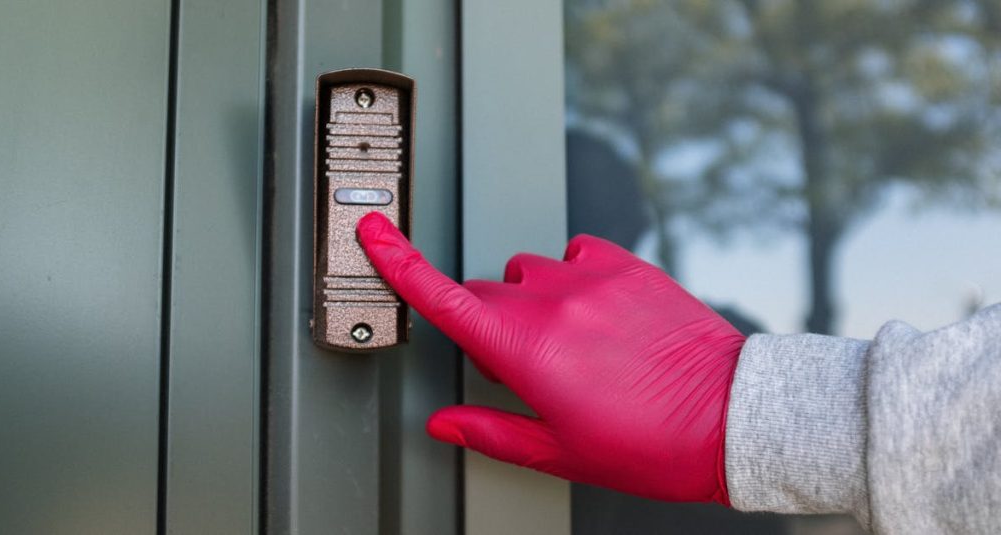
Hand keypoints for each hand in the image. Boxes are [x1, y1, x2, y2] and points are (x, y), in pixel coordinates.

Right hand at [356, 212, 744, 504]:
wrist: (731, 417)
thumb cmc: (651, 444)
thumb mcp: (559, 453)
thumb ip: (490, 432)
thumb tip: (444, 423)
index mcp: (527, 350)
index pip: (444, 298)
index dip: (398, 261)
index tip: (373, 230)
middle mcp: (554, 302)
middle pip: (484, 291)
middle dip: (486, 323)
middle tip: (522, 365)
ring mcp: (593, 278)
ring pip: (527, 270)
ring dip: (528, 298)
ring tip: (566, 339)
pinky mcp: (627, 265)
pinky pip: (575, 253)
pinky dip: (571, 278)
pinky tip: (595, 313)